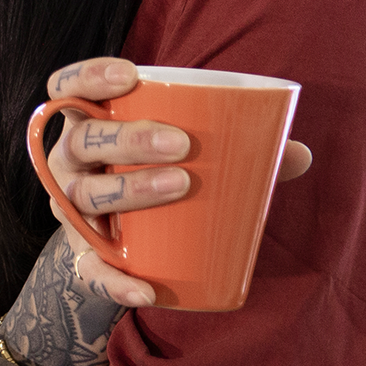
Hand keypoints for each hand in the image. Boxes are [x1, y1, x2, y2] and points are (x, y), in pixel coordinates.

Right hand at [44, 57, 313, 305]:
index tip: (130, 77)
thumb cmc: (159, 176)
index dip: (87, 77)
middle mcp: (70, 163)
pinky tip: (147, 289)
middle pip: (82, 141)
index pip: (67, 90)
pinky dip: (117, 280)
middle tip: (181, 145)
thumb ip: (237, 149)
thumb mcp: (185, 155)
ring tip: (179, 187)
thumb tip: (298, 152)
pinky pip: (91, 270)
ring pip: (85, 196)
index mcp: (88, 125)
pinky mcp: (84, 256)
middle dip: (128, 139)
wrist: (129, 243)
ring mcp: (73, 209)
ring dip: (128, 191)